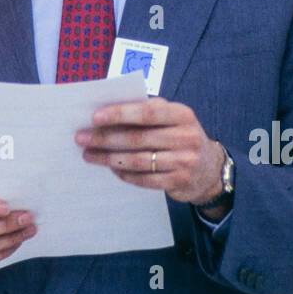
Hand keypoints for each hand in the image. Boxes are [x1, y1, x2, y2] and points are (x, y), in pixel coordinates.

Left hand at [75, 99, 226, 207]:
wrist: (209, 169)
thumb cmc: (180, 136)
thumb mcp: (172, 119)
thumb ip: (147, 112)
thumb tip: (106, 113)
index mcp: (181, 114)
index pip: (147, 112)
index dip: (120, 114)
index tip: (94, 117)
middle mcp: (186, 136)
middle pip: (138, 138)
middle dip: (106, 138)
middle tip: (82, 138)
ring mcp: (184, 161)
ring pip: (138, 160)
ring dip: (109, 158)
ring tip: (89, 155)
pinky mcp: (178, 181)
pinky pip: (145, 179)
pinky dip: (125, 174)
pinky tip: (111, 169)